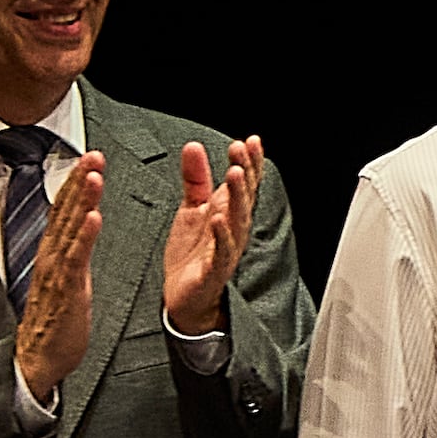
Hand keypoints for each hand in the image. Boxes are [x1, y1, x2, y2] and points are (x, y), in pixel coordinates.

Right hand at [11, 149, 106, 399]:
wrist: (37, 357)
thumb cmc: (53, 321)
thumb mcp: (64, 280)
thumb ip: (70, 254)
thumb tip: (79, 232)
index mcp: (53, 253)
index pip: (64, 211)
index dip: (76, 183)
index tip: (89, 158)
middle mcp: (52, 256)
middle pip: (66, 211)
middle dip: (80, 180)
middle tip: (93, 153)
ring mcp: (57, 271)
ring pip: (71, 228)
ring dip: (83, 200)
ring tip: (95, 174)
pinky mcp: (67, 290)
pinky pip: (76, 259)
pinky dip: (85, 236)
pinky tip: (95, 217)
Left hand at [158, 135, 262, 335]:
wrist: (186, 297)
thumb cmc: (192, 255)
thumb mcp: (190, 208)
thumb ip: (194, 178)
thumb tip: (194, 146)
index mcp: (228, 212)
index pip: (244, 184)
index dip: (249, 162)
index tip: (251, 140)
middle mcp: (232, 229)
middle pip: (243, 197)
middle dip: (244, 172)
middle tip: (240, 149)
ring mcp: (226, 249)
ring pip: (237, 220)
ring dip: (237, 196)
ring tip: (234, 174)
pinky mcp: (214, 270)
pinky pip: (221, 251)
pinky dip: (222, 236)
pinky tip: (218, 219)